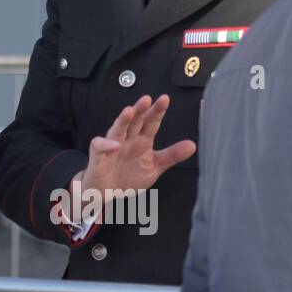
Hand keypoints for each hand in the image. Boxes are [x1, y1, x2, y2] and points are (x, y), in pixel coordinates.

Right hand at [77, 94, 195, 199]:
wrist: (108, 193)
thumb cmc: (129, 176)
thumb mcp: (155, 166)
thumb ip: (172, 155)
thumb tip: (192, 145)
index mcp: (142, 140)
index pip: (151, 122)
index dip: (157, 111)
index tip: (165, 99)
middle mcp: (128, 139)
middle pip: (134, 121)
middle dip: (140, 109)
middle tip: (147, 99)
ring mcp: (112, 146)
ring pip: (117, 129)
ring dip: (122, 120)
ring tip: (129, 112)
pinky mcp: (98, 155)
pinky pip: (100, 146)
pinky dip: (106, 144)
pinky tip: (114, 144)